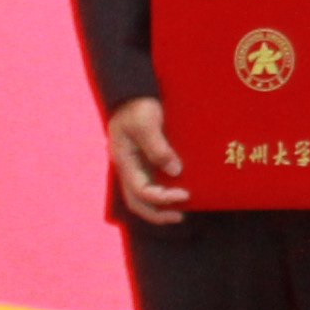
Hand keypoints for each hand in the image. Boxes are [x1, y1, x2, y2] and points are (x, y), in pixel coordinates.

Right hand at [106, 96, 189, 225]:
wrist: (134, 94)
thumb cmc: (137, 106)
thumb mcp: (145, 123)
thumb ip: (158, 147)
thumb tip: (174, 171)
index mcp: (125, 162)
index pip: (141, 191)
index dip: (162, 198)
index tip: (184, 194)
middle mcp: (129, 169)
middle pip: (137, 202)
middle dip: (157, 214)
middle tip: (180, 216)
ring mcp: (136, 167)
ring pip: (143, 197)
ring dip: (160, 207)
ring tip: (181, 210)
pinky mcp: (145, 163)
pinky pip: (152, 184)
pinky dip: (164, 193)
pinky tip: (180, 191)